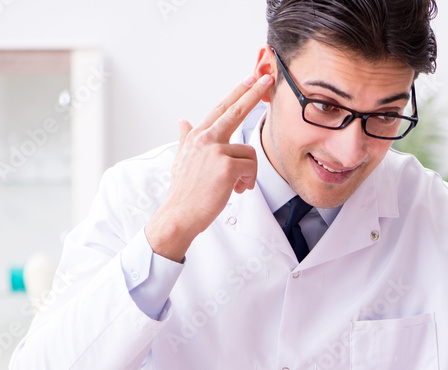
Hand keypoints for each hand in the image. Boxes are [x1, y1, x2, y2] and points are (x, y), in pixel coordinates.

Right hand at [145, 73, 273, 261]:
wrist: (180, 214)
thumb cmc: (185, 190)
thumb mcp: (182, 159)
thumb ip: (186, 137)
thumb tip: (182, 120)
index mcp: (197, 136)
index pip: (221, 108)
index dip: (237, 92)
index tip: (251, 78)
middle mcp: (205, 138)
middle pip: (235, 110)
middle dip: (254, 92)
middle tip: (268, 78)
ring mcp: (215, 150)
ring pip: (249, 153)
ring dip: (248, 173)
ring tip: (236, 186)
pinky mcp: (226, 166)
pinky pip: (251, 169)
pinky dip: (248, 182)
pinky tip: (237, 190)